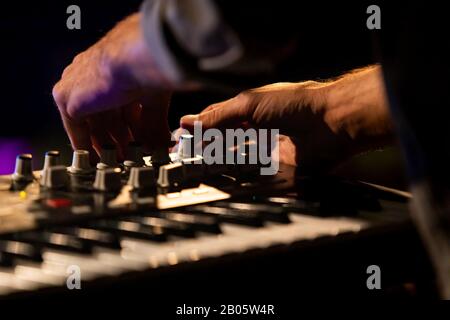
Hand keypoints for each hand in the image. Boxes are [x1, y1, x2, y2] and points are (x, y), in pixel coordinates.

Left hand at [52, 13, 171, 159]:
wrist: (134, 58)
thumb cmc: (147, 67)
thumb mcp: (154, 99)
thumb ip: (154, 122)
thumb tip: (162, 142)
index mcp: (110, 66)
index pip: (115, 102)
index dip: (127, 124)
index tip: (135, 141)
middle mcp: (89, 74)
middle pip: (102, 115)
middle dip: (116, 138)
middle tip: (127, 154)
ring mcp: (75, 85)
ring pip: (91, 123)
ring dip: (105, 145)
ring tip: (118, 161)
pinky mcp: (68, 100)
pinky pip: (75, 129)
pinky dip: (86, 147)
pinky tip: (96, 161)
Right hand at [181, 66, 393, 172]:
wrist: (329, 124)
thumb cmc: (293, 104)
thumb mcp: (249, 104)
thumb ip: (218, 116)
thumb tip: (188, 122)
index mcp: (248, 109)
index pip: (216, 119)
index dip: (198, 127)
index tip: (180, 137)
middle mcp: (255, 129)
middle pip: (223, 141)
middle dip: (204, 148)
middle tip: (183, 157)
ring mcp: (265, 149)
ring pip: (234, 159)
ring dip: (216, 164)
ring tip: (195, 169)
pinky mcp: (275, 168)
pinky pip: (252, 175)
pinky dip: (237, 178)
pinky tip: (220, 180)